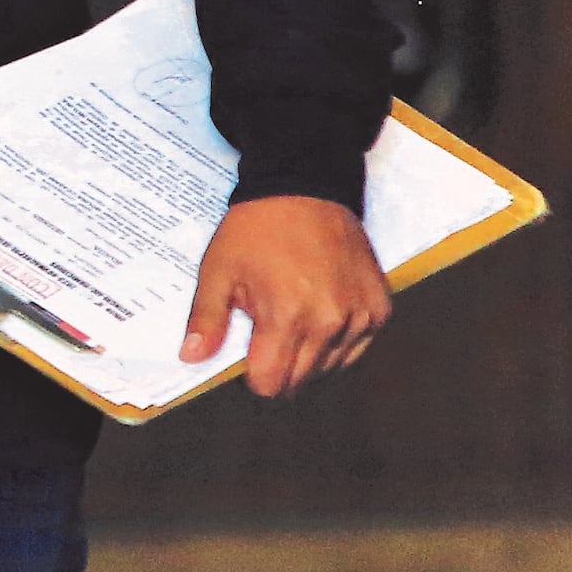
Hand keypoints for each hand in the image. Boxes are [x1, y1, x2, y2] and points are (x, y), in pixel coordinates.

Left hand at [184, 194, 390, 396]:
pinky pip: (357, 348)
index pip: (271, 382)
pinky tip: (319, 316)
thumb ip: (205, 320)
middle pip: (300, 380)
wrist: (304, 189)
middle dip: (279, 366)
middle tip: (267, 333)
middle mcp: (329, 321)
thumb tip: (191, 358)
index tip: (247, 354)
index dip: (253, 375)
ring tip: (293, 316)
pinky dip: (338, 342)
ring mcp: (359, 316)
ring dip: (309, 356)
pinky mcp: (379, 307)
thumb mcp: (217, 270)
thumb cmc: (256, 229)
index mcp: (287, 316)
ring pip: (330, 368)